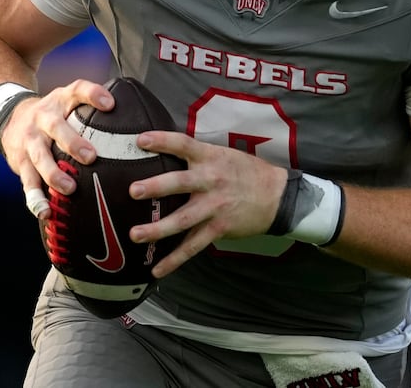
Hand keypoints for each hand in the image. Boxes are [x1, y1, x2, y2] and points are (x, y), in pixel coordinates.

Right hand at [0, 79, 113, 216]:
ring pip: (39, 157)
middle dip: (72, 142)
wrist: (9, 118)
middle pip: (56, 127)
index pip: (78, 90)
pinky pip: (27, 182)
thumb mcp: (70, 101)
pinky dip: (36, 198)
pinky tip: (46, 212)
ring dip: (54, 174)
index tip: (110, 104)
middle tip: (91, 157)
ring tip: (69, 188)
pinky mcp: (20, 162)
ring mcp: (30, 141)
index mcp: (61, 100)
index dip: (93, 94)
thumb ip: (97, 108)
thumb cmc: (55, 114)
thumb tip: (142, 120)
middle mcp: (43, 118)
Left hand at [126, 131, 287, 277]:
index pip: (184, 145)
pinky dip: (175, 259)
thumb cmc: (247, 172)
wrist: (277, 195)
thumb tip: (166, 153)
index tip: (140, 140)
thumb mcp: (225, 155)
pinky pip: (193, 246)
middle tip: (133, 191)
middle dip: (156, 187)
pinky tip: (156, 270)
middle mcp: (211, 181)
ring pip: (183, 219)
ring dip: (158, 228)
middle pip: (180, 183)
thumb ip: (199, 157)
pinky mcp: (219, 228)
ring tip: (135, 234)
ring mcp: (214, 207)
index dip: (163, 141)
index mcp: (211, 158)